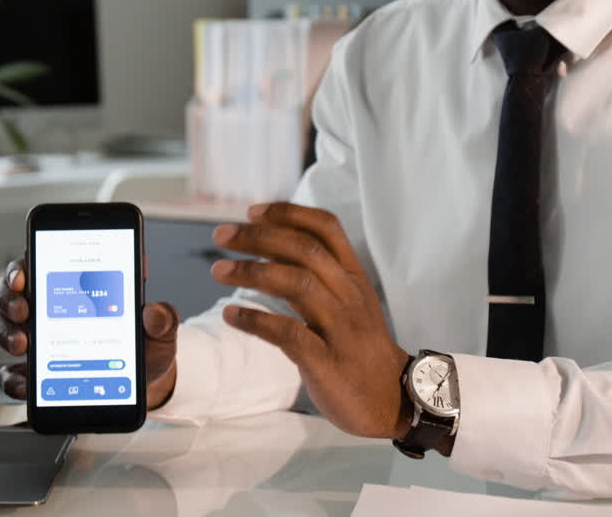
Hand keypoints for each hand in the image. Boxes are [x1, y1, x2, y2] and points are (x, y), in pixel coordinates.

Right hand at [0, 259, 182, 409]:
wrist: (142, 385)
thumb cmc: (145, 347)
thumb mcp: (159, 330)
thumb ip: (162, 319)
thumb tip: (154, 312)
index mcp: (76, 285)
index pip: (39, 261)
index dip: (23, 265)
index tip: (24, 275)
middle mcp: (49, 307)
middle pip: (9, 291)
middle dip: (8, 298)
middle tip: (23, 311)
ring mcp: (38, 338)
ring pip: (1, 325)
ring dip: (5, 333)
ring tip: (23, 345)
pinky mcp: (35, 371)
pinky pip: (10, 373)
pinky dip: (12, 378)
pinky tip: (24, 383)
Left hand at [211, 203, 411, 440]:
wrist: (393, 400)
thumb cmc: (361, 349)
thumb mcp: (350, 304)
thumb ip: (320, 276)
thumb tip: (273, 249)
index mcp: (354, 278)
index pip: (326, 228)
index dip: (288, 213)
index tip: (253, 212)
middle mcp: (349, 295)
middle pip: (303, 249)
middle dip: (258, 236)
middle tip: (221, 234)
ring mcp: (340, 328)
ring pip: (295, 284)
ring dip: (251, 272)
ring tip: (218, 269)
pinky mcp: (327, 361)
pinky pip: (287, 333)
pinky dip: (255, 320)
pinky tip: (231, 315)